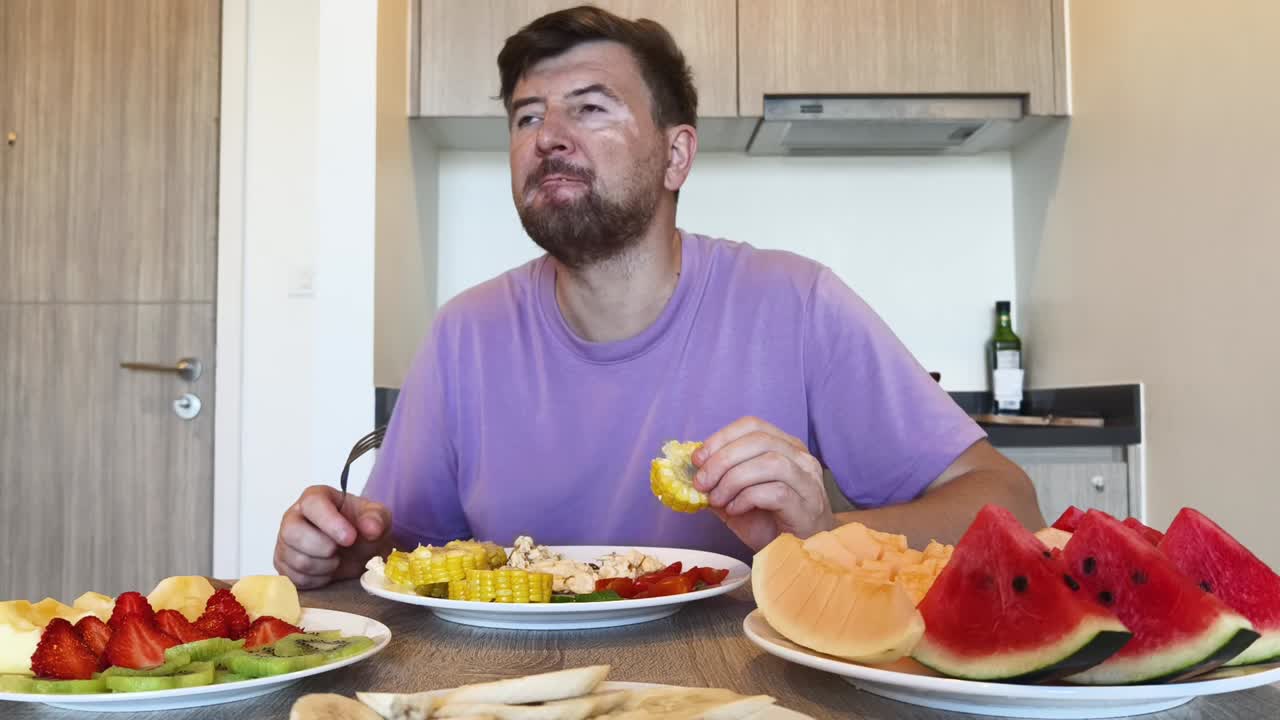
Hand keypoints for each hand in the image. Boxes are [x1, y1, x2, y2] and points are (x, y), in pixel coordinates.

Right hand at [274, 486, 391, 588]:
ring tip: (337, 559)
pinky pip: (294, 578)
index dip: (330, 523)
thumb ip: (377, 518)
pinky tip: (327, 570)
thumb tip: (371, 528)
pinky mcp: (284, 564)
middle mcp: (293, 516)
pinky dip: (317, 579)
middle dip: (323, 548)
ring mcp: (285, 542)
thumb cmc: (361, 527)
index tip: (350, 538)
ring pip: (296, 559)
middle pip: (293, 533)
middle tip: (340, 550)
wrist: (357, 549)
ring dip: (324, 566)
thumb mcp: (377, 517)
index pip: (312, 505)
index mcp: (315, 498)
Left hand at [693, 417, 833, 550]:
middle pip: (759, 440)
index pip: (752, 425)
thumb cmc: (771, 524)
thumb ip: (719, 482)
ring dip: (734, 478)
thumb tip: (689, 473)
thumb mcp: (737, 499)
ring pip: (770, 462)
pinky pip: (776, 492)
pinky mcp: (806, 507)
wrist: (800, 554)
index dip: (721, 438)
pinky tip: (735, 510)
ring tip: (717, 499)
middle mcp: (801, 459)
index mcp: (785, 448)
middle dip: (722, 459)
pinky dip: (747, 498)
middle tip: (702, 482)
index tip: (697, 459)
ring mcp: (807, 482)